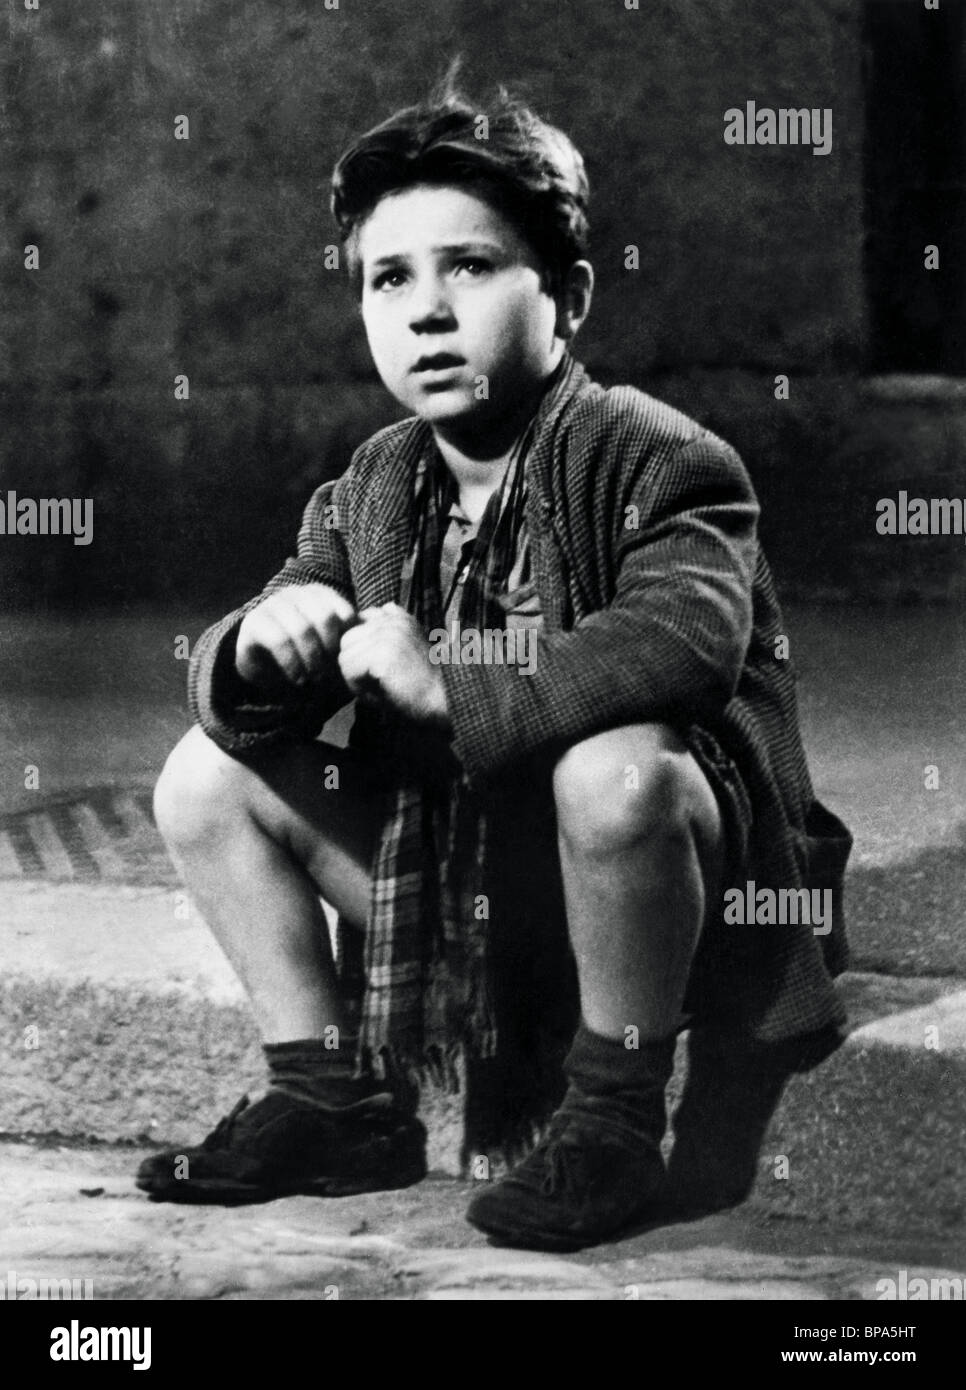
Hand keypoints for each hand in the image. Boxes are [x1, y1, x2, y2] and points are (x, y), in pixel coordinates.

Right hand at [235, 584, 357, 687]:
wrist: (266, 668)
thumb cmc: (306, 657)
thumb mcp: (331, 649)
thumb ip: (349, 641)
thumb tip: (372, 640)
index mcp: (319, 594)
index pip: (344, 612)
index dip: (346, 641)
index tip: (343, 663)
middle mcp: (296, 593)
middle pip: (325, 617)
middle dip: (329, 650)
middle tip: (328, 674)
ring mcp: (274, 604)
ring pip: (302, 628)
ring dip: (311, 659)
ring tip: (313, 678)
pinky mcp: (255, 622)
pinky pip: (279, 640)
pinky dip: (292, 664)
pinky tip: (297, 678)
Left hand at [337, 603, 450, 728]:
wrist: (445, 698)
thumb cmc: (423, 683)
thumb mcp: (402, 651)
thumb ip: (379, 637)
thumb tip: (353, 628)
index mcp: (397, 616)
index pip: (357, 625)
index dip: (361, 651)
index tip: (379, 669)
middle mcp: (391, 619)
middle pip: (347, 640)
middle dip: (354, 664)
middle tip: (375, 682)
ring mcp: (387, 633)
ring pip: (345, 655)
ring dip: (355, 677)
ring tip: (378, 687)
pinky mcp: (382, 652)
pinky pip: (349, 670)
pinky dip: (358, 687)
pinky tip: (379, 692)